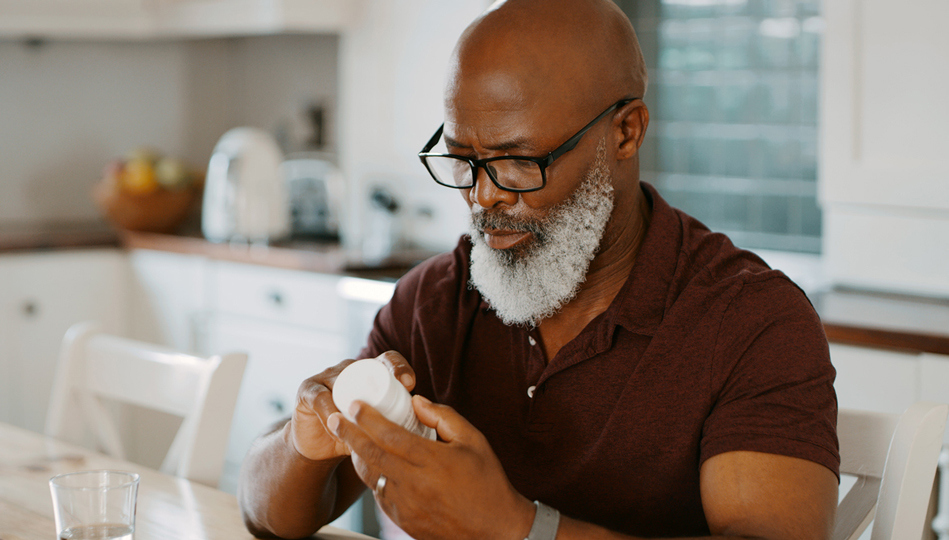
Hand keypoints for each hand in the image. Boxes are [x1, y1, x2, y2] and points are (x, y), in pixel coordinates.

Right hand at [290, 351, 416, 461]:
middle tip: (393, 398)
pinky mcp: (308, 390)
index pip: (388, 360)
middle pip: (366, 367)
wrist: (320, 448)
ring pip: (344, 383)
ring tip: (365, 423)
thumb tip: (431, 432)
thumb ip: (399, 423)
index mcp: (370, 373)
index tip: (411, 385)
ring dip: (354, 403)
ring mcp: (327, 377)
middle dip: (380, 380)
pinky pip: (321, 398)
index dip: (399, 367)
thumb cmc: (356, 435)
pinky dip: (331, 414)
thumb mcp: (381, 427)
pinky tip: (338, 428)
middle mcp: (350, 369)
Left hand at [327, 395, 534, 539]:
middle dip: (349, 434)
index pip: (390, 436)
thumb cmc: (487, 482)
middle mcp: (415, 484)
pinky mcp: (404, 521)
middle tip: (334, 419)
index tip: (355, 405)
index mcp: (433, 462)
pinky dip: (372, 477)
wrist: (496, 530)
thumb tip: (416, 402)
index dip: (368, 419)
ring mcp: (407, 505)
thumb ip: (444, 417)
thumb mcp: (474, 441)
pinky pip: (380, 495)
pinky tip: (372, 465)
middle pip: (372, 455)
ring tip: (348, 439)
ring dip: (357, 456)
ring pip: (371, 477)